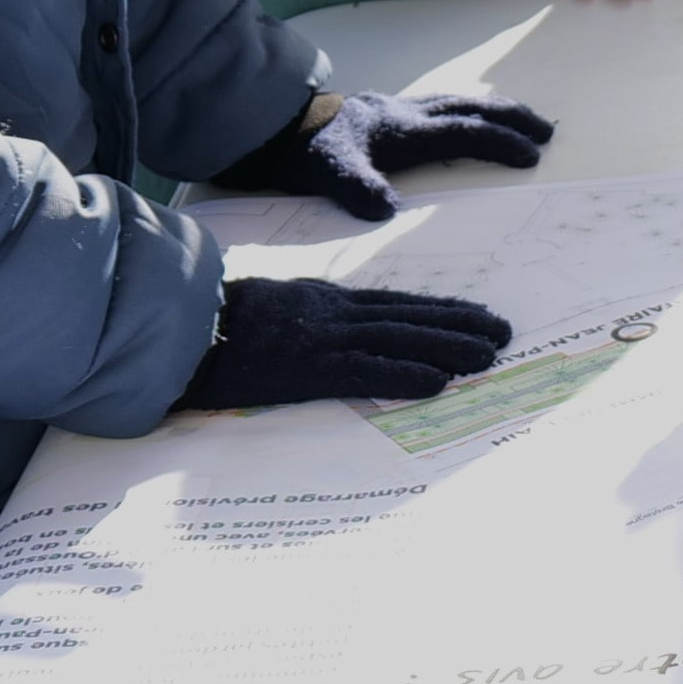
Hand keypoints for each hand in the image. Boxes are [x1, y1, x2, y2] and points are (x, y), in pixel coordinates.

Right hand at [174, 274, 514, 410]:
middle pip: (409, 316)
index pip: (394, 304)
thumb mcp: (270, 311)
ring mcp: (324, 337)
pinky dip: (407, 373)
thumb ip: (303, 320)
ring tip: (490, 354)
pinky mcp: (310, 365)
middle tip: (503, 331)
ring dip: (450, 346)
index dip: (438, 309)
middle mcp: (333, 313)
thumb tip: (325, 337)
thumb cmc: (215, 323)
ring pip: (401, 337)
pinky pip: (368, 369)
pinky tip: (440, 381)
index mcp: (324, 302)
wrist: (180, 326)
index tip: (475, 313)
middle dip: (459, 323)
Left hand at [215, 88, 557, 224]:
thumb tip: (386, 208)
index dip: (499, 142)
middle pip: (470, 108)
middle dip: (511, 118)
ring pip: (455, 102)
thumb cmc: (298, 151)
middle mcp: (404, 113)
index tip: (532, 154)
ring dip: (491, 111)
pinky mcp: (382, 112)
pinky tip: (462, 118)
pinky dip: (463, 110)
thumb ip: (356, 188)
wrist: (267, 122)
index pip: (462, 133)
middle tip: (546, 131)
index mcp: (401, 130)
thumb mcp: (324, 173)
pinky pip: (437, 105)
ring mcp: (394, 109)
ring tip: (519, 120)